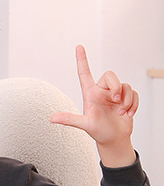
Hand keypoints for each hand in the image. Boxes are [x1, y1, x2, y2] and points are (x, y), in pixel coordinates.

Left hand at [50, 45, 136, 166]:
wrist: (114, 139)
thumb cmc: (98, 132)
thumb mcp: (84, 125)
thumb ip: (70, 119)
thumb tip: (52, 118)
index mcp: (90, 94)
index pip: (84, 73)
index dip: (82, 60)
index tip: (79, 46)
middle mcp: (102, 91)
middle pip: (110, 75)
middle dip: (116, 87)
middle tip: (115, 100)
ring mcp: (115, 94)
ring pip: (124, 85)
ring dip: (126, 100)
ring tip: (121, 112)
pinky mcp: (126, 98)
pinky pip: (133, 93)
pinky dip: (133, 104)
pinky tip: (128, 114)